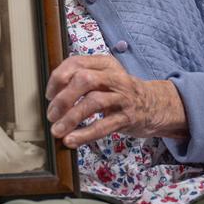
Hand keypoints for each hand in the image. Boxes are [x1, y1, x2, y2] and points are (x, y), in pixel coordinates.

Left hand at [45, 55, 187, 147]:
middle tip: (51, 114)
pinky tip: (71, 140)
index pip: (76, 63)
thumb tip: (51, 96)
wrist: (155, 105)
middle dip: (63, 98)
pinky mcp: (128, 117)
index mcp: (105, 64)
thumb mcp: (104, 78)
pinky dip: (85, 134)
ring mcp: (123, 97)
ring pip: (93, 102)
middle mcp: (114, 77)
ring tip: (57, 131)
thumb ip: (81, 80)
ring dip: (71, 118)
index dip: (57, 79)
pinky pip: (104, 125)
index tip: (48, 95)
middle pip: (84, 80)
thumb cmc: (120, 93)